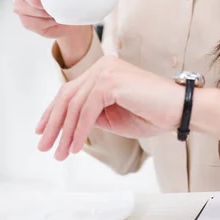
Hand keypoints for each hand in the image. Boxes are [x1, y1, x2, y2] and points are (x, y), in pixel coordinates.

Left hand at [35, 55, 183, 160]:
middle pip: (68, 95)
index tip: (42, 130)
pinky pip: (87, 110)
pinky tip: (75, 146)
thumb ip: (92, 115)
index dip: (52, 111)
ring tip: (60, 153)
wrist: (178, 109)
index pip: (71, 90)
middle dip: (53, 123)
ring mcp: (107, 71)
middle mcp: (103, 65)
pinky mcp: (112, 81)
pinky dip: (79, 130)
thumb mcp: (113, 116)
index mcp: (103, 70)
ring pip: (75, 104)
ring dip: (65, 132)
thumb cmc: (152, 112)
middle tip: (44, 146)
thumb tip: (70, 124)